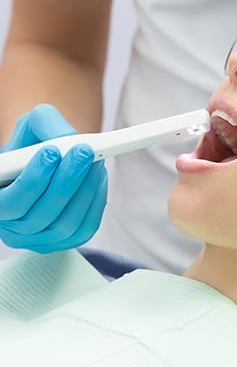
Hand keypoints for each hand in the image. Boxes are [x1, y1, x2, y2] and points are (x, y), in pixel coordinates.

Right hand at [0, 104, 107, 252]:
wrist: (50, 160)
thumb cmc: (34, 145)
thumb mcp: (32, 127)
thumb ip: (44, 125)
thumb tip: (66, 138)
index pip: (10, 203)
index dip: (32, 180)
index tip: (52, 152)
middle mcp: (12, 227)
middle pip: (41, 215)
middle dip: (67, 181)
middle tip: (84, 153)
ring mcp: (39, 239)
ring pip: (66, 224)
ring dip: (85, 190)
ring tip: (95, 162)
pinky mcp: (66, 241)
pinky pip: (85, 229)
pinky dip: (95, 202)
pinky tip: (98, 179)